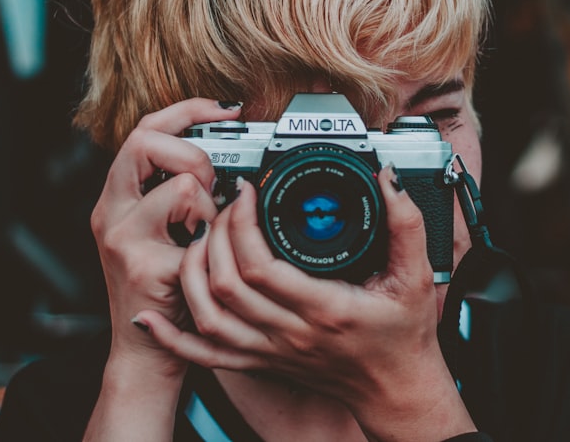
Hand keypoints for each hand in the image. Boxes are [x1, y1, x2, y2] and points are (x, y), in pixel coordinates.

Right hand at [90, 98, 239, 373]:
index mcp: (118, 196)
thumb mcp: (162, 230)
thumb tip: (224, 153)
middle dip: (194, 155)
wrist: (146, 351)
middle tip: (210, 186)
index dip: (187, 109)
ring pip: (181, 184)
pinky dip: (214, 240)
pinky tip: (205, 258)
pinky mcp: (145, 267)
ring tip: (207, 231)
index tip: (226, 109)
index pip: (145, 129)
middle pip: (146, 141)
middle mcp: (111, 212)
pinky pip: (199, 232)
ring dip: (210, 204)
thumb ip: (176, 190)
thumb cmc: (165, 287)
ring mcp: (124, 239)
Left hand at [133, 166, 475, 439]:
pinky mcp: (260, 362)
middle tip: (223, 204)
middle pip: (226, 286)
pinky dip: (172, 336)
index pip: (262, 267)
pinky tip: (152, 316)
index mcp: (324, 308)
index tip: (246, 190)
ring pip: (208, 318)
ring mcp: (271, 351)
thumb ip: (406, 224)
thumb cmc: (405, 334)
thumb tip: (385, 181)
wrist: (396, 388)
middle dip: (216, 235)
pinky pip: (205, 354)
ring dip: (192, 274)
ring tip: (199, 237)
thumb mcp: (417, 275)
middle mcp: (290, 333)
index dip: (243, 223)